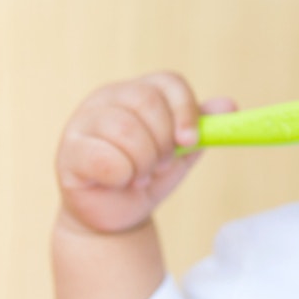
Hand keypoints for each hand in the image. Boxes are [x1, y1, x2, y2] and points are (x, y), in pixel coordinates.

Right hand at [56, 72, 234, 233]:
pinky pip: (104, 158)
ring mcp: (83, 121)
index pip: (168, 82)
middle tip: (160, 165)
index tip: (189, 141)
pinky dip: (121, 176)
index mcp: (136, 91)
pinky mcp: (69, 151)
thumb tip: (229, 106)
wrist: (116, 217)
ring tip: (139, 176)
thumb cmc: (147, 177)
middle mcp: (107, 98)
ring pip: (126, 130)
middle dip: (163, 142)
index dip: (185, 110)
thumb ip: (201, 128)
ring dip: (143, 162)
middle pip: (147, 102)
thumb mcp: (180, 152)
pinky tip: (118, 182)